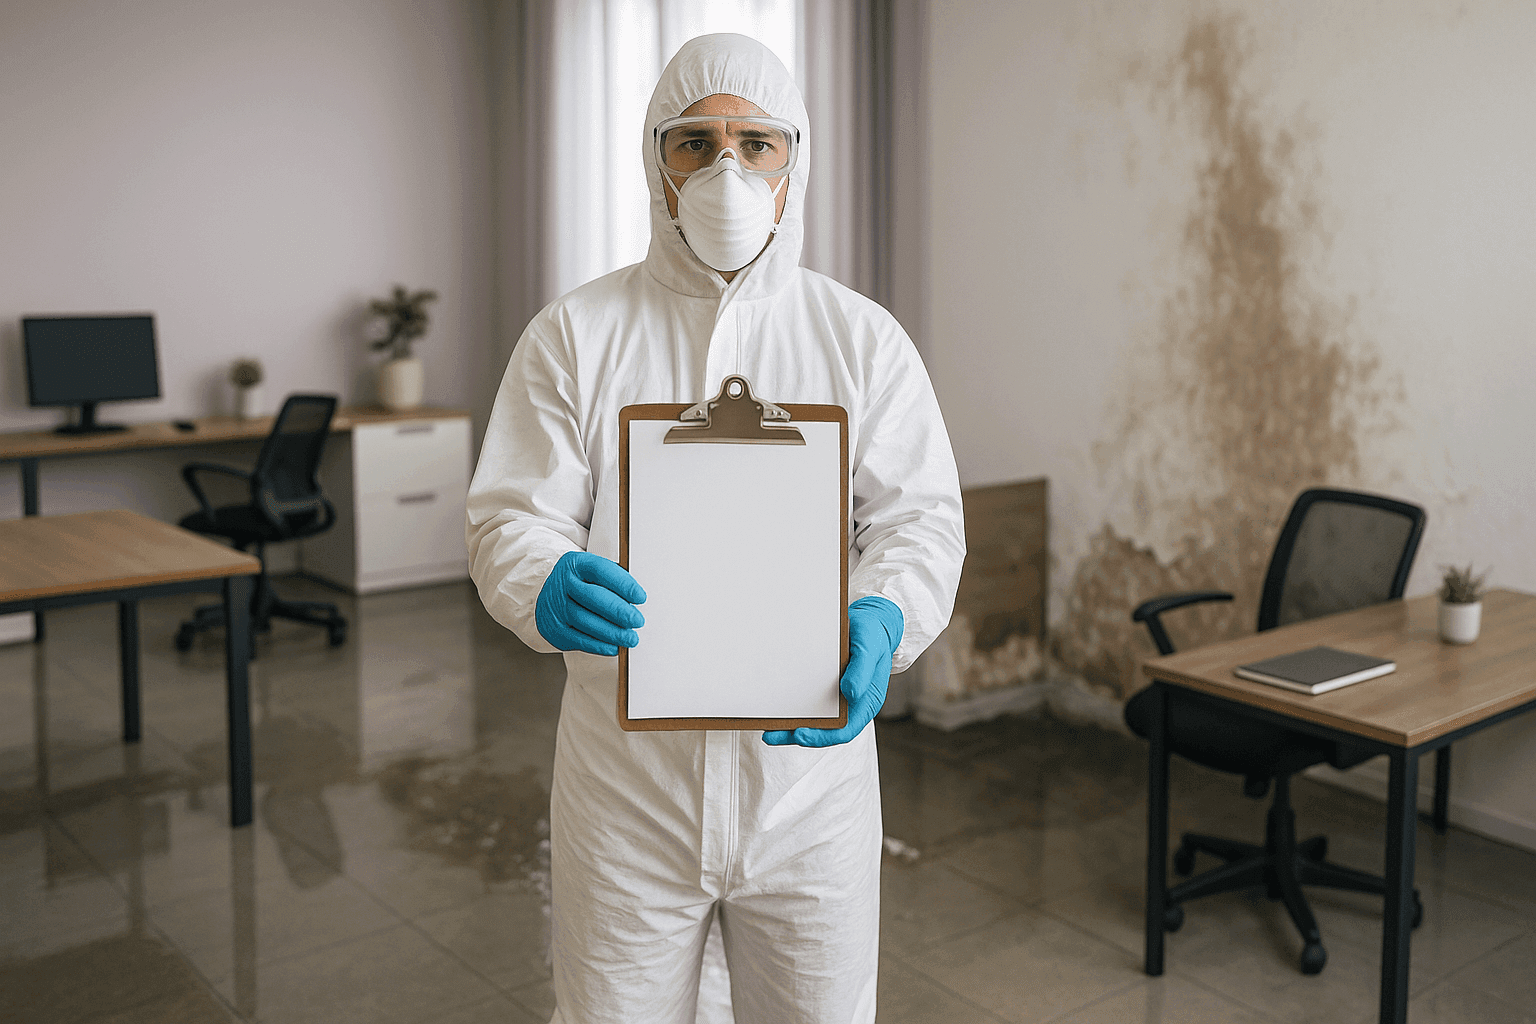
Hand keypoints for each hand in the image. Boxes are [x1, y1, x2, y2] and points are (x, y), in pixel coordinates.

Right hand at [535, 551, 645, 655]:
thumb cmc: (582, 585)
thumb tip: (637, 601)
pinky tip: (614, 647)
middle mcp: (563, 583)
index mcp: (576, 563)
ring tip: (630, 638)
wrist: (550, 597)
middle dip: (618, 611)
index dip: (623, 584)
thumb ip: (614, 582)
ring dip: (611, 632)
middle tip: (637, 620)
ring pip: (584, 620)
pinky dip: (598, 646)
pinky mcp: (554, 629)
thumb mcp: (594, 574)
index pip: (600, 570)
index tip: (640, 597)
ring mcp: (556, 607)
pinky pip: (578, 639)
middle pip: (592, 597)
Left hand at [763, 596, 903, 747]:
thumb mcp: (869, 649)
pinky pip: (805, 700)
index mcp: (864, 704)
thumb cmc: (872, 636)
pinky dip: (790, 705)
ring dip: (788, 725)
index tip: (800, 734)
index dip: (821, 737)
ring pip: (811, 719)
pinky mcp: (821, 686)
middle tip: (771, 735)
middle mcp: (848, 705)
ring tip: (766, 728)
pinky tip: (773, 705)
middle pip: (823, 730)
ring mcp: (834, 697)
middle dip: (796, 735)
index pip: (844, 731)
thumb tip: (850, 693)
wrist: (867, 620)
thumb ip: (862, 671)